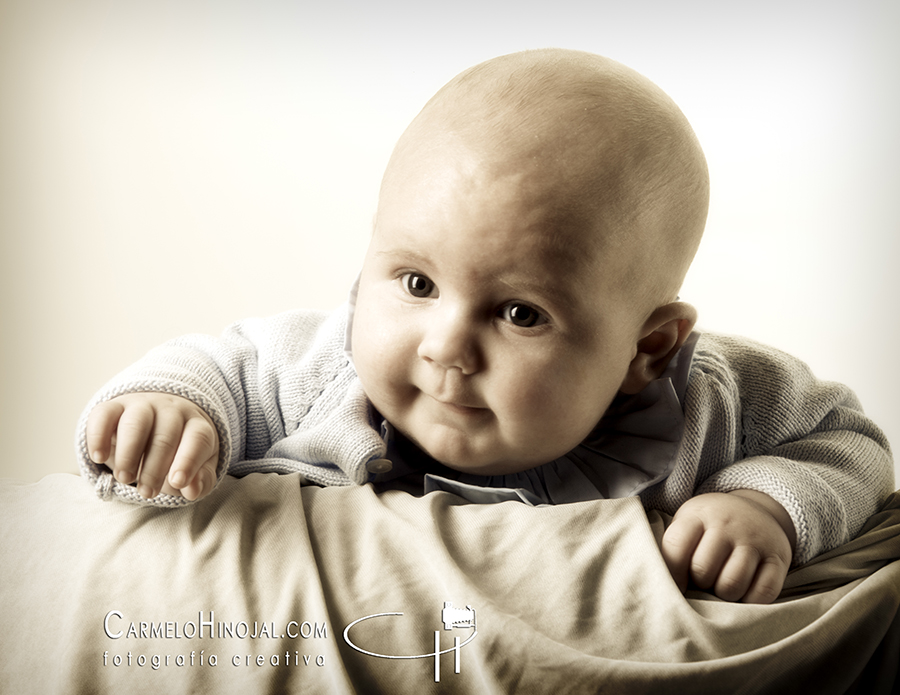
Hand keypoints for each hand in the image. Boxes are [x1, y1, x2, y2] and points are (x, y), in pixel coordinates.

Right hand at [86, 393, 218, 500]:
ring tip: (125, 479)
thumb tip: (192, 491)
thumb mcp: (199, 467)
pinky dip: (99, 436)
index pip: (198, 438)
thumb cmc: (181, 451)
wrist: (158, 421)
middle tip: (147, 492)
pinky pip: (104, 414)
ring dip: (129, 454)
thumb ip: (202, 480)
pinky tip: (99, 457)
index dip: (188, 461)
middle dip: (154, 468)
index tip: (177, 482)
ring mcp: (142, 405)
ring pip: (135, 423)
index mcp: (197, 425)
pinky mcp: (114, 407)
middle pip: (165, 435)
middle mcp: (171, 410)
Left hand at [661, 490, 795, 603]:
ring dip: (724, 594)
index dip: (671, 574)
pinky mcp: (778, 557)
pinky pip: (763, 592)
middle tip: (704, 580)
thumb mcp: (688, 523)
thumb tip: (658, 586)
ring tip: (722, 585)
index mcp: (698, 514)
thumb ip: (673, 548)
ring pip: (732, 585)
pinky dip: (751, 601)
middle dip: (700, 583)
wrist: (755, 509)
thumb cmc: (709, 527)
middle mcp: (727, 524)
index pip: (676, 547)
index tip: (675, 585)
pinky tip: (744, 592)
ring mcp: (755, 539)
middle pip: (703, 570)